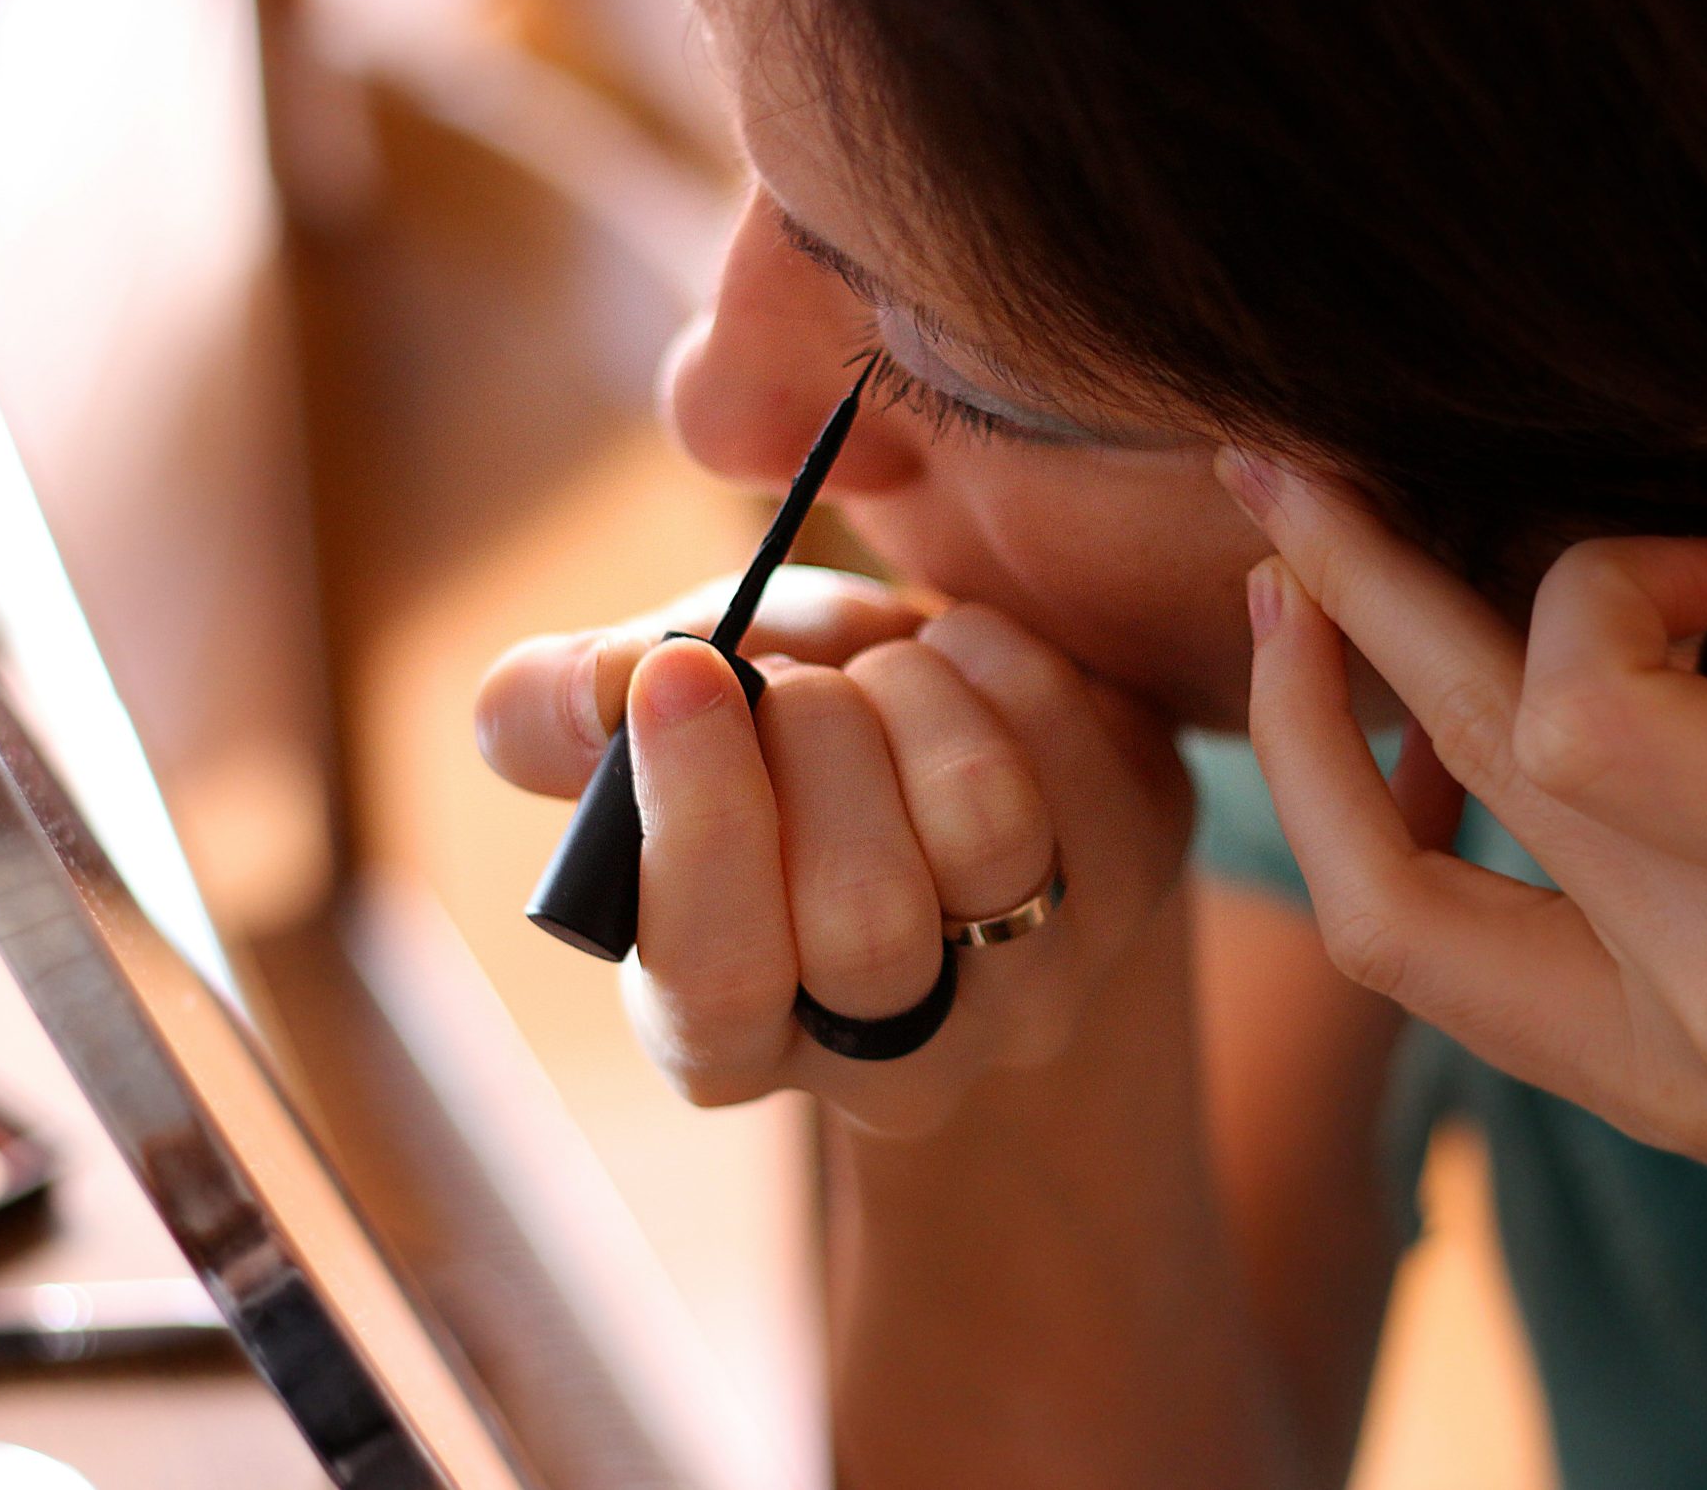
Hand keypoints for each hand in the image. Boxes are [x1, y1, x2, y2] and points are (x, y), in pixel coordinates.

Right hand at [476, 567, 1193, 1138]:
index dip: (700, 823)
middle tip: (800, 676)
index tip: (681, 671)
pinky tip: (971, 653)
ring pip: (985, 834)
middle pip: (864, 923)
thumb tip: (602, 690)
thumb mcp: (658, 720)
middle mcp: (896, 1054)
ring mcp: (1035, 982)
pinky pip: (1083, 752)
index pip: (714, 986)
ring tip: (886, 662)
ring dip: (913, 694)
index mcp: (734, 1034)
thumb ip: (568, 710)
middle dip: (814, 741)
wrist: (949, 733)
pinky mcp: (1138, 878)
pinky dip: (1005, 658)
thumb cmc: (773, 741)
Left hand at [1223, 437, 1706, 1476]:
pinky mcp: (1623, 1094)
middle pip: (1468, 760)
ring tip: (1275, 598)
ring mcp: (1656, 1065)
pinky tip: (1388, 745)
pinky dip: (1372, 847)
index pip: (1594, 712)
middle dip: (1354, 585)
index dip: (1591, 581)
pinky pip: (1432, 974)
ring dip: (1304, 734)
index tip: (1692, 547)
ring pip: (1385, 904)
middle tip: (1281, 467)